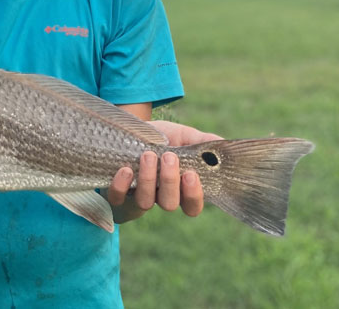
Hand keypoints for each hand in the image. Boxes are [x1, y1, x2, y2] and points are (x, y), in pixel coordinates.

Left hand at [106, 121, 222, 220]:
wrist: (130, 131)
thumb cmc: (161, 138)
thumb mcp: (183, 135)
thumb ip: (202, 142)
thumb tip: (221, 146)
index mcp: (181, 187)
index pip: (192, 206)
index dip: (193, 196)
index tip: (191, 174)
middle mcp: (160, 196)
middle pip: (170, 204)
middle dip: (169, 181)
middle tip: (168, 157)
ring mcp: (138, 197)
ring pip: (145, 202)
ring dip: (148, 179)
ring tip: (148, 155)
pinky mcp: (117, 193)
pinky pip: (118, 198)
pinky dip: (121, 186)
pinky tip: (126, 170)